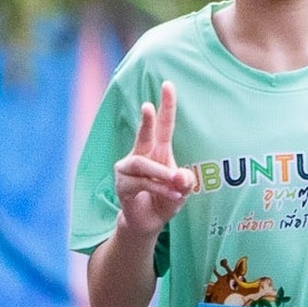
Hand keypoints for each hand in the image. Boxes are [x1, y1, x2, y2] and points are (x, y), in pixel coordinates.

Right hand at [110, 85, 191, 237]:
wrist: (148, 222)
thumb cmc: (166, 199)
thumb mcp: (182, 191)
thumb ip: (184, 183)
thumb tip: (181, 177)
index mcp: (158, 150)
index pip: (163, 125)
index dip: (166, 106)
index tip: (168, 85)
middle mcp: (140, 155)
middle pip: (143, 135)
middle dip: (146, 120)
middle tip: (148, 106)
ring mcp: (128, 170)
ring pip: (143, 165)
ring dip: (162, 174)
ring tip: (178, 185)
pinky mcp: (122, 185)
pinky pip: (142, 184)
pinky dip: (161, 189)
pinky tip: (174, 195)